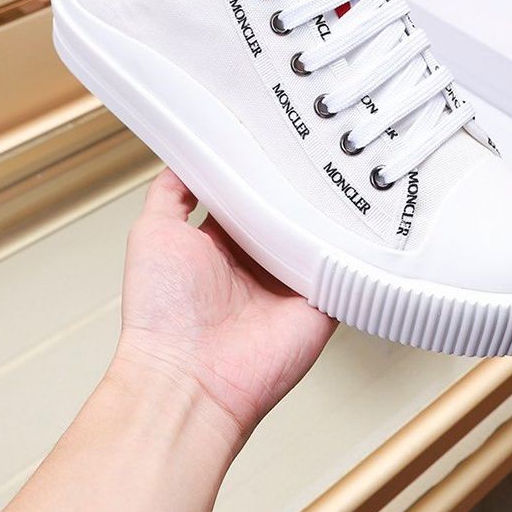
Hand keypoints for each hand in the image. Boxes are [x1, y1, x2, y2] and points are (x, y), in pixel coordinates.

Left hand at [110, 168, 335, 446]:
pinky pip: (346, 265)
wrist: (189, 377)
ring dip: (328, 209)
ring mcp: (291, 280)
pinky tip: (358, 216)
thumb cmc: (162, 314)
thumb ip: (171, 192)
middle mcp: (258, 260)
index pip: (248, 193)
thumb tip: (187, 158)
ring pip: (320, 231)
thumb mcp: (152, 232)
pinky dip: (353, 244)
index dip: (259, 166)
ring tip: (339, 171)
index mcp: (221, 243)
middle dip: (298, 182)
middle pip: (288, 209)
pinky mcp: (321, 301)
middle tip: (313, 146)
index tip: (273, 133)